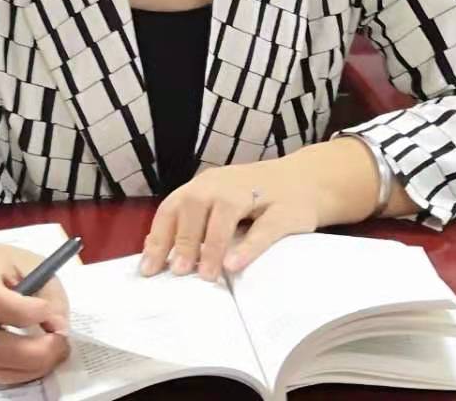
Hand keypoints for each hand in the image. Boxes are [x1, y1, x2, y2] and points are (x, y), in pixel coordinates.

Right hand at [0, 240, 71, 386]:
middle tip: (62, 341)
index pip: (6, 309)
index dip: (36, 313)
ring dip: (35, 366)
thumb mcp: (23, 261)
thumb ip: (48, 289)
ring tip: (53, 348)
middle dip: (41, 352)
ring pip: (0, 373)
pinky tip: (33, 354)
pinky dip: (21, 370)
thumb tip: (60, 325)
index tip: (53, 313)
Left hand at [139, 156, 322, 282]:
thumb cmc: (255, 197)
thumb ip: (191, 221)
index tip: (149, 269)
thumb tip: (154, 248)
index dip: (160, 237)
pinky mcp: (284, 210)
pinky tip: (234, 265)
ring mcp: (255, 193)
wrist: (306, 180)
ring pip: (226, 213)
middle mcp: (225, 184)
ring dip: (212, 244)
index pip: (173, 207)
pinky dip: (247, 247)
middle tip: (179, 272)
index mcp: (206, 185)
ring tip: (205, 275)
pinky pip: (263, 228)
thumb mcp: (219, 203)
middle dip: (184, 240)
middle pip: (195, 205)